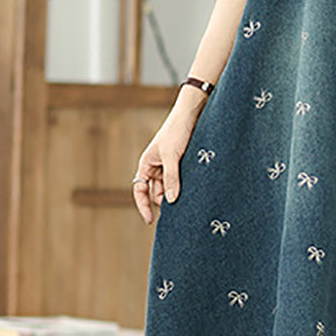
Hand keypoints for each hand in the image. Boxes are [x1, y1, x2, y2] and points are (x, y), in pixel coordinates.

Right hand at [132, 106, 199, 224]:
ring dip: (179, 193)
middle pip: (158, 192)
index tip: (151, 221)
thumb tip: (171, 201)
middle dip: (166, 201)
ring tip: (190, 198)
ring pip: (171, 188)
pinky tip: (195, 191)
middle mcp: (156, 167)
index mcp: (147, 164)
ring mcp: (170, 167)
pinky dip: (186, 187)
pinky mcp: (183, 165)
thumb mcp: (173, 156)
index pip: (140, 190)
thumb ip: (172, 178)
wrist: (192, 113)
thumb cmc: (177, 131)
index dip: (143, 206)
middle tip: (180, 211)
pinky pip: (182, 181)